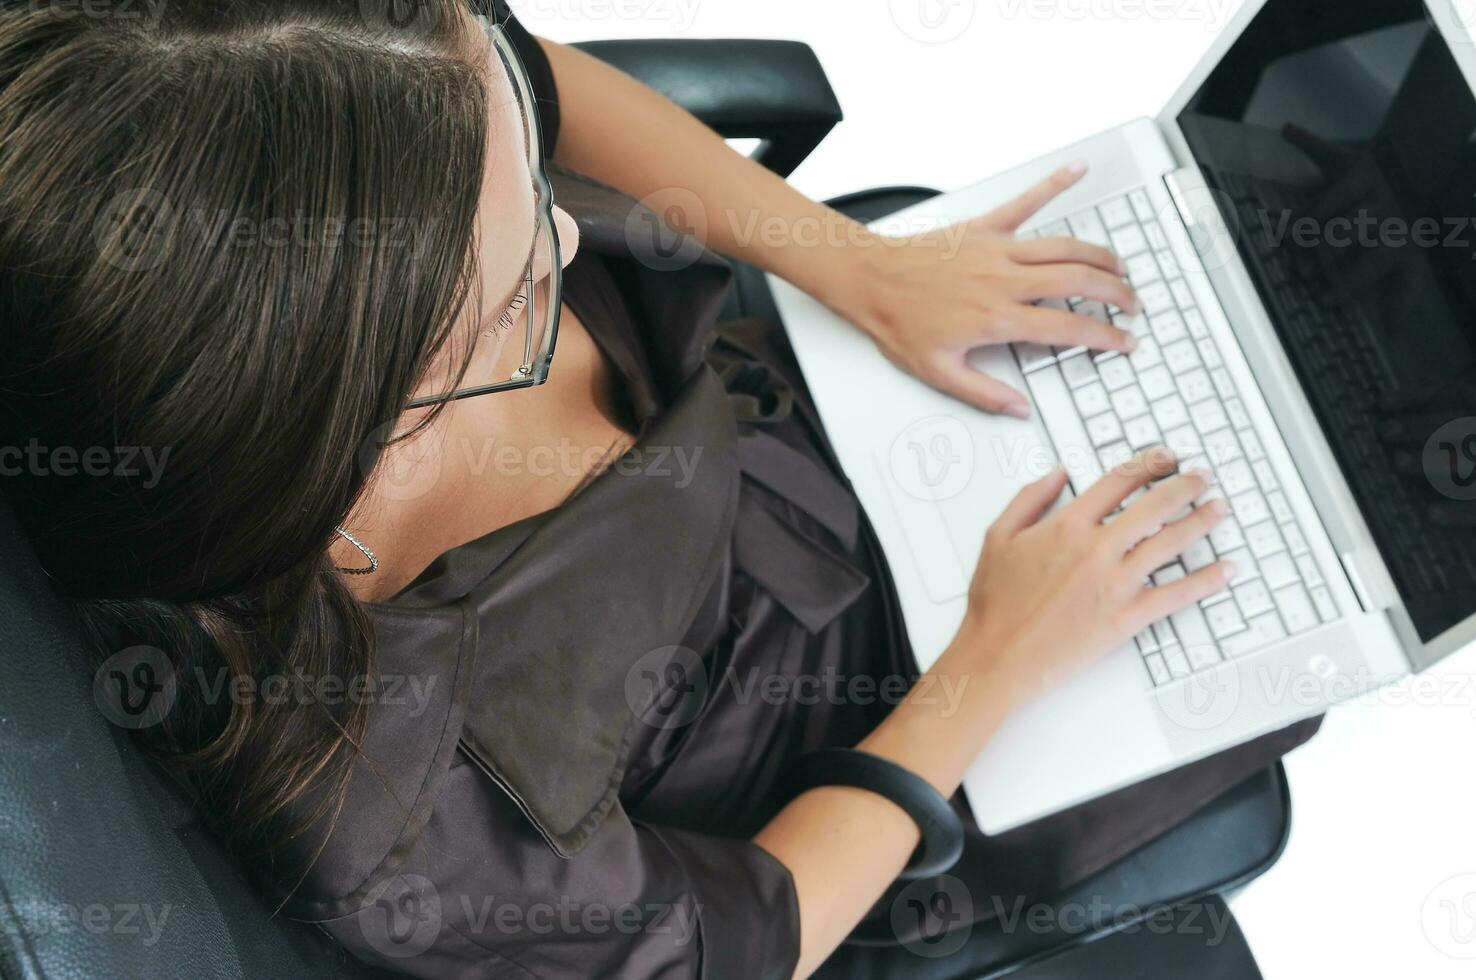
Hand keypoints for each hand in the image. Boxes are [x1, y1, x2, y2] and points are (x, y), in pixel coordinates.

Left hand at [827, 162, 1141, 417]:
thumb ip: (983, 393)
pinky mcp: (985, 228)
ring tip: (1120, 267)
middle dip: (1115, 293)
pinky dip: (1053, 184)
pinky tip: (1077, 170)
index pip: (1067, 328)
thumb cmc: (898, 322)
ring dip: (1099, 255)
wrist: (869, 279)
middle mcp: (1005, 281)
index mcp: (998, 318)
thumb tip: (1018, 409)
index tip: (1123, 342)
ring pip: (1064, 247)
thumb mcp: (938, 372)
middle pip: (1078, 282)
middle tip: (1134, 305)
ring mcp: (998, 249)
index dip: (1103, 337)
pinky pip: (1026, 202)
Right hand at [952, 450, 1234, 705]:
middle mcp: (1097, 550)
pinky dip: (1206, 580)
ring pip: (1172, 543)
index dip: (1148, 463)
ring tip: (1219, 509)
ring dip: (1202, 522)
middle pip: (1155, 506)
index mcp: (1067, 526)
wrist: (998, 655)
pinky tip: (1225, 569)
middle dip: (1186, 486)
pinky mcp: (1127, 617)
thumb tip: (1057, 474)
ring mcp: (1116, 584)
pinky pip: (1176, 594)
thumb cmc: (995, 604)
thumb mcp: (997, 537)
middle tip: (1202, 478)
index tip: (1164, 457)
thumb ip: (1029, 498)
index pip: (1119, 481)